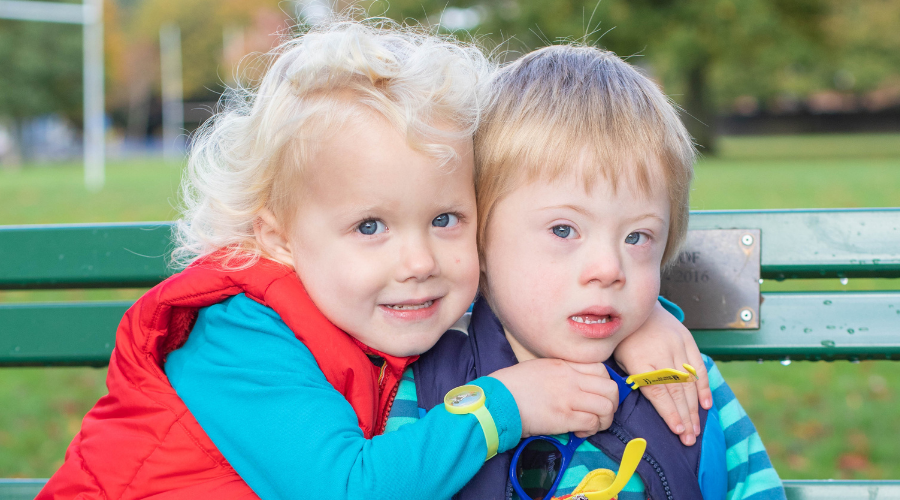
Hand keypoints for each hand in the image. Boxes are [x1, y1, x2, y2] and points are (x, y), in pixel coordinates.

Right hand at [490, 358, 618, 438]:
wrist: (498, 399)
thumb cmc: (514, 385)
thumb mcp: (540, 367)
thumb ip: (562, 372)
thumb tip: (576, 385)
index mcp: (564, 364)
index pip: (601, 369)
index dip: (605, 384)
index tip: (596, 395)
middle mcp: (571, 378)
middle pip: (611, 388)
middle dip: (612, 403)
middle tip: (601, 413)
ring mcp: (569, 397)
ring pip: (607, 406)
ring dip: (604, 419)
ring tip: (592, 425)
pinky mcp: (564, 417)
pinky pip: (592, 422)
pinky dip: (591, 430)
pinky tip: (579, 432)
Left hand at [613, 301, 711, 445]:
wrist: (638, 307)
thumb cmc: (625, 338)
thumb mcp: (619, 359)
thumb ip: (634, 379)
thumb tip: (645, 403)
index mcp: (640, 361)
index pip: (658, 392)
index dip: (669, 413)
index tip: (677, 430)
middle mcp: (661, 354)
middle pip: (676, 391)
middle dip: (684, 418)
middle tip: (689, 439)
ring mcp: (676, 346)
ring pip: (689, 383)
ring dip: (694, 408)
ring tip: (696, 429)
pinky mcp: (687, 340)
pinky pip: (698, 367)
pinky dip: (704, 386)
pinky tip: (706, 404)